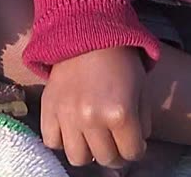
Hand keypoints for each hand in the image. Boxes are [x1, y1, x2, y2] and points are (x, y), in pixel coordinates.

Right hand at [40, 47, 150, 169]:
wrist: (86, 32)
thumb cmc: (120, 60)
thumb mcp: (142, 89)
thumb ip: (142, 122)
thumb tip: (136, 147)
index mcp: (120, 113)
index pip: (133, 153)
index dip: (136, 149)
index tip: (133, 141)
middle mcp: (92, 119)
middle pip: (106, 158)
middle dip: (115, 153)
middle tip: (114, 141)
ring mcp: (67, 116)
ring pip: (78, 158)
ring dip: (88, 151)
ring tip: (92, 138)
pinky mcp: (48, 109)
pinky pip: (52, 141)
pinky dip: (62, 140)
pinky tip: (72, 129)